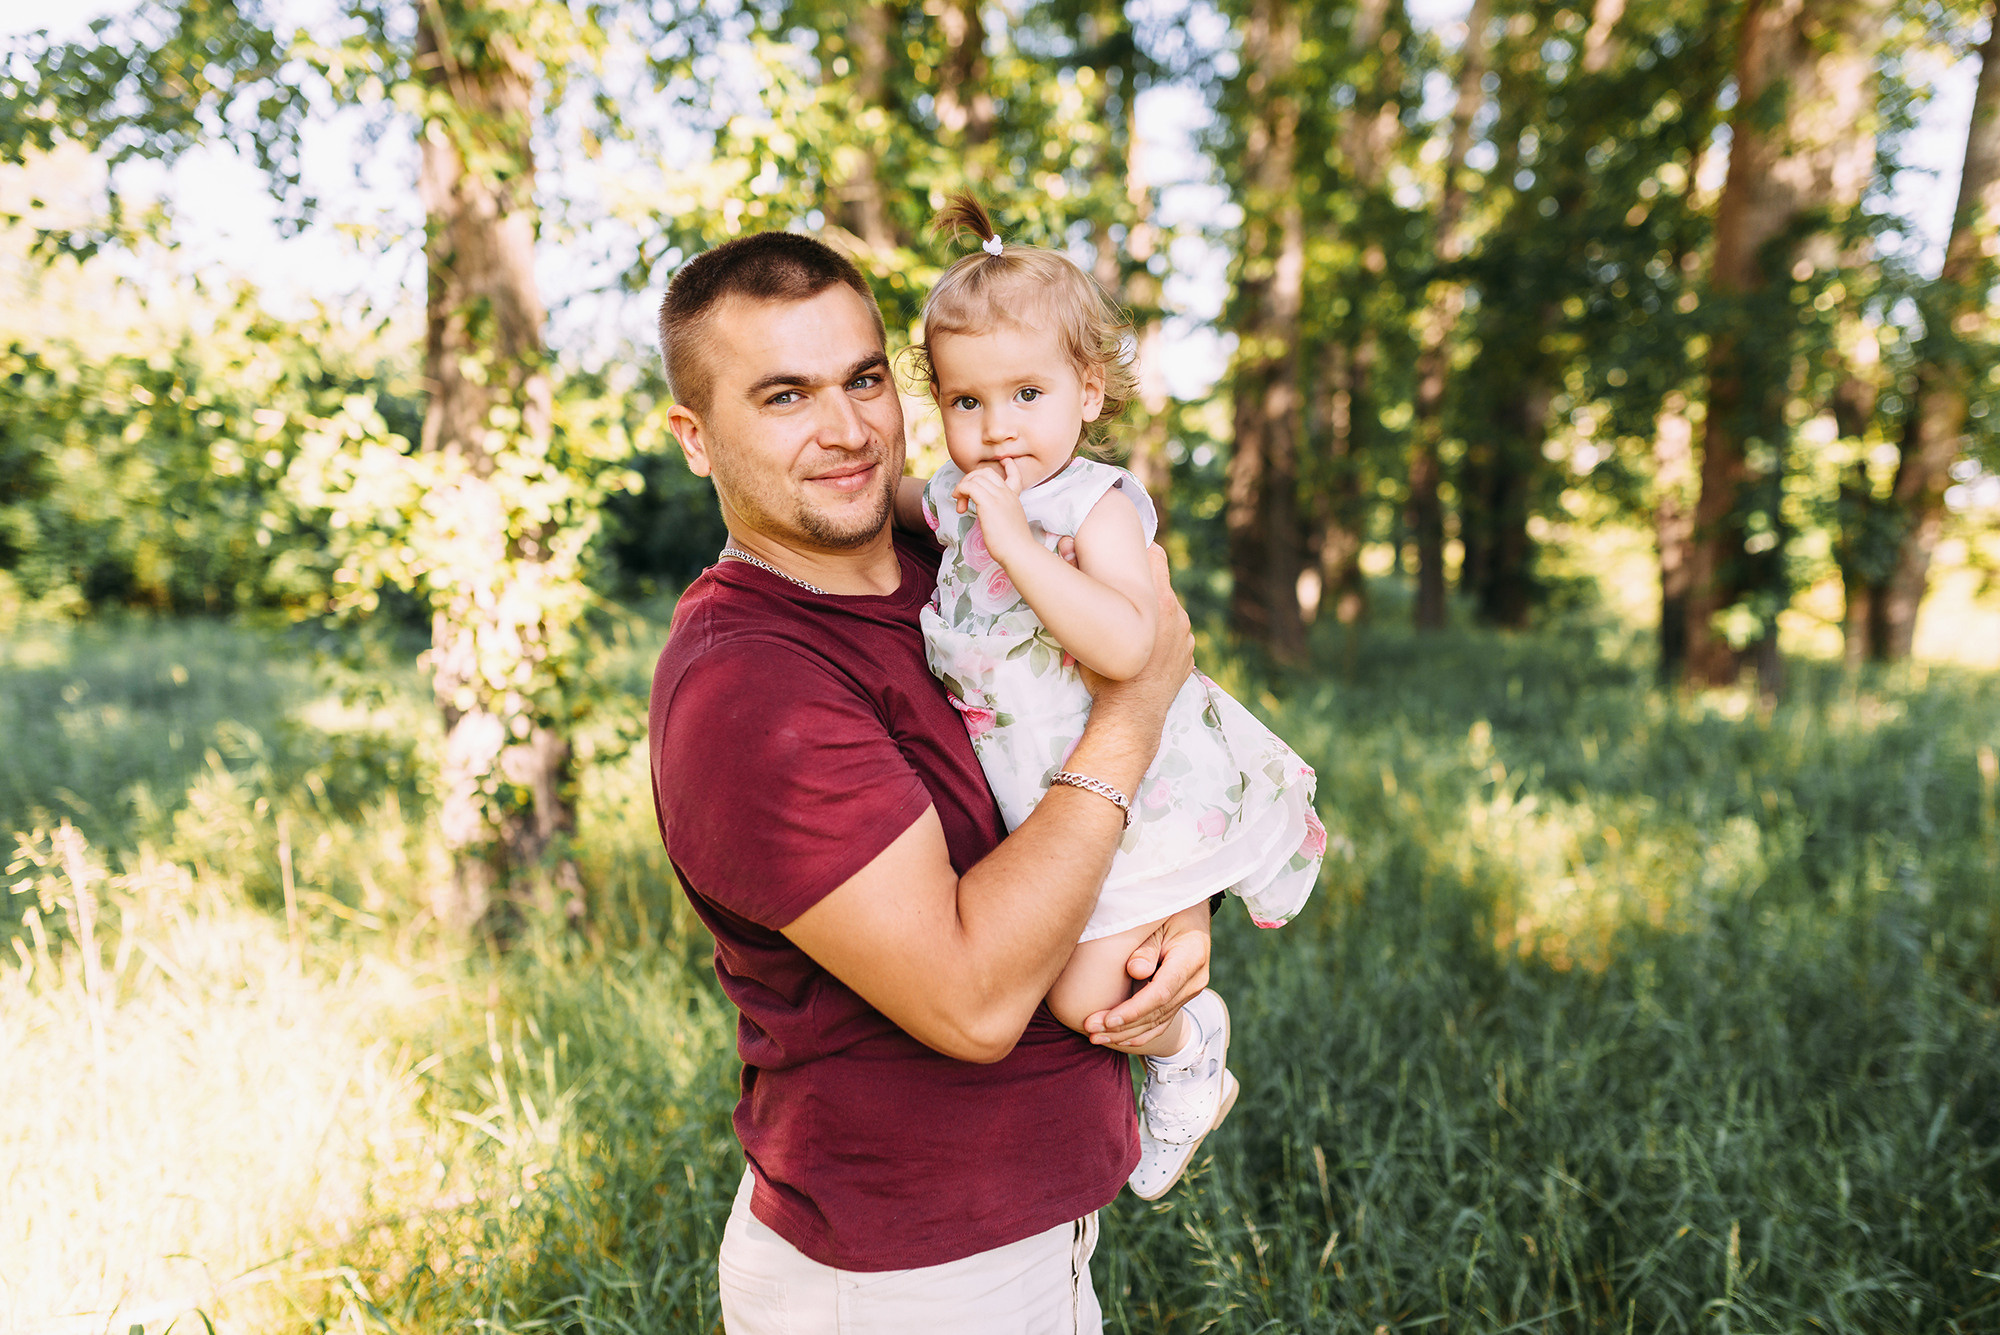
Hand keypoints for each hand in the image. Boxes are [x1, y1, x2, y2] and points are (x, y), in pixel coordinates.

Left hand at [952, 460, 1032, 558]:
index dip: (1009, 466)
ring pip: (975, 477)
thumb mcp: (1010, 525)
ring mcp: (999, 497)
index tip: (1004, 461)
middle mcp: (1007, 494)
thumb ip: (1002, 517)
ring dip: (962, 488)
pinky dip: (961, 491)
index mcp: (1014, 498)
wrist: (1019, 552)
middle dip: (970, 480)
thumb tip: (991, 520)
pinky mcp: (988, 504)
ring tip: (960, 507)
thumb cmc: (1014, 546)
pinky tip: (960, 506)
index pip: (1014, 475)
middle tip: (964, 499)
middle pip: (986, 472)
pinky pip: (969, 486)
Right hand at [1078, 543, 1190, 710]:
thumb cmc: (1105, 673)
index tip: (1125, 560)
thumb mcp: (1089, 628)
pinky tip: (1145, 652)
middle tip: (1121, 598)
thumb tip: (1064, 547)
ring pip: (1168, 612)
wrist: (1129, 716)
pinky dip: (1163, 639)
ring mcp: (1187, 636)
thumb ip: (1083, 587)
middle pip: (1161, 585)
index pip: (1156, 555)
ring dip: (1153, 615)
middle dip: (1142, 589)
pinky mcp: (1189, 656)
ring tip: (1132, 630)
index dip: (1140, 553)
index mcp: (1158, 601)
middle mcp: (1178, 614)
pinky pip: (1176, 637)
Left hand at [1082, 902, 1211, 1049]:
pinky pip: (1161, 1022)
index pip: (1161, 993)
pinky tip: (1117, 1039)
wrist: (1190, 912)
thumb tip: (1135, 971)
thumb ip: (1146, 946)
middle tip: (1091, 1031)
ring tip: (1096, 1038)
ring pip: (1158, 1022)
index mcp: (1191, 958)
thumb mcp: (1157, 921)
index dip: (1134, 1010)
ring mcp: (1189, 991)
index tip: (1108, 1020)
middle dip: (1122, 1026)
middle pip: (1157, 1013)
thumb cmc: (1168, 912)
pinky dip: (1139, 1033)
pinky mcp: (1181, 997)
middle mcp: (1194, 980)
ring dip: (1126, 1034)